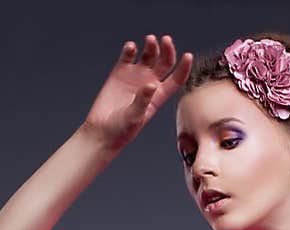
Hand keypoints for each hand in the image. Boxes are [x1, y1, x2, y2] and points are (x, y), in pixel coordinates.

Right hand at [82, 34, 192, 152]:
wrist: (102, 130)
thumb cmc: (121, 130)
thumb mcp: (135, 117)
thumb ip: (143, 101)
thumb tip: (150, 84)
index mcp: (159, 96)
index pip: (176, 79)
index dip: (183, 68)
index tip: (188, 56)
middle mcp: (150, 83)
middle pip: (164, 62)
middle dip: (167, 50)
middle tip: (165, 40)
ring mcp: (135, 76)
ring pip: (148, 55)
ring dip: (151, 46)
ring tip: (150, 40)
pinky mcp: (120, 72)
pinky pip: (128, 56)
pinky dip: (130, 49)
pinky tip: (131, 47)